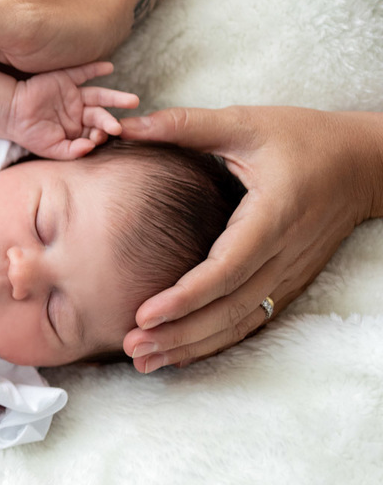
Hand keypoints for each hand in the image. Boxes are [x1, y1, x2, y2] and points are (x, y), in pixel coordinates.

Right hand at [8, 61, 137, 158]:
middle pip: (101, 114)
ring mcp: (74, 94)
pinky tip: (109, 67)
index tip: (98, 139)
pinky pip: (84, 73)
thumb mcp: (51, 149)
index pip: (95, 132)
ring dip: (116, 97)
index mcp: (76, 128)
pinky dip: (96, 69)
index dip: (99, 135)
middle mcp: (78, 111)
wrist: (11, 114)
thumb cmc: (30, 134)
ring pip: (100, 95)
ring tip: (133, 101)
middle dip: (110, 121)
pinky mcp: (66, 78)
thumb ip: (72, 151)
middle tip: (118, 127)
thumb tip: (90, 148)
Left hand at [120, 106, 379, 371]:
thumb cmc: (304, 138)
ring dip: (191, 346)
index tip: (144, 313)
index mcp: (271, 216)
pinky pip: (249, 321)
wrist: (365, 164)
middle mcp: (283, 254)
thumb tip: (126, 124)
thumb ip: (185, 126)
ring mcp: (288, 275)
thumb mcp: (245, 123)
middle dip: (178, 333)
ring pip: (238, 323)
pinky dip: (214, 342)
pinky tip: (177, 354)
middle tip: (131, 347)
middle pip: (228, 307)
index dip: (185, 296)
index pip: (226, 268)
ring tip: (144, 361)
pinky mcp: (287, 283)